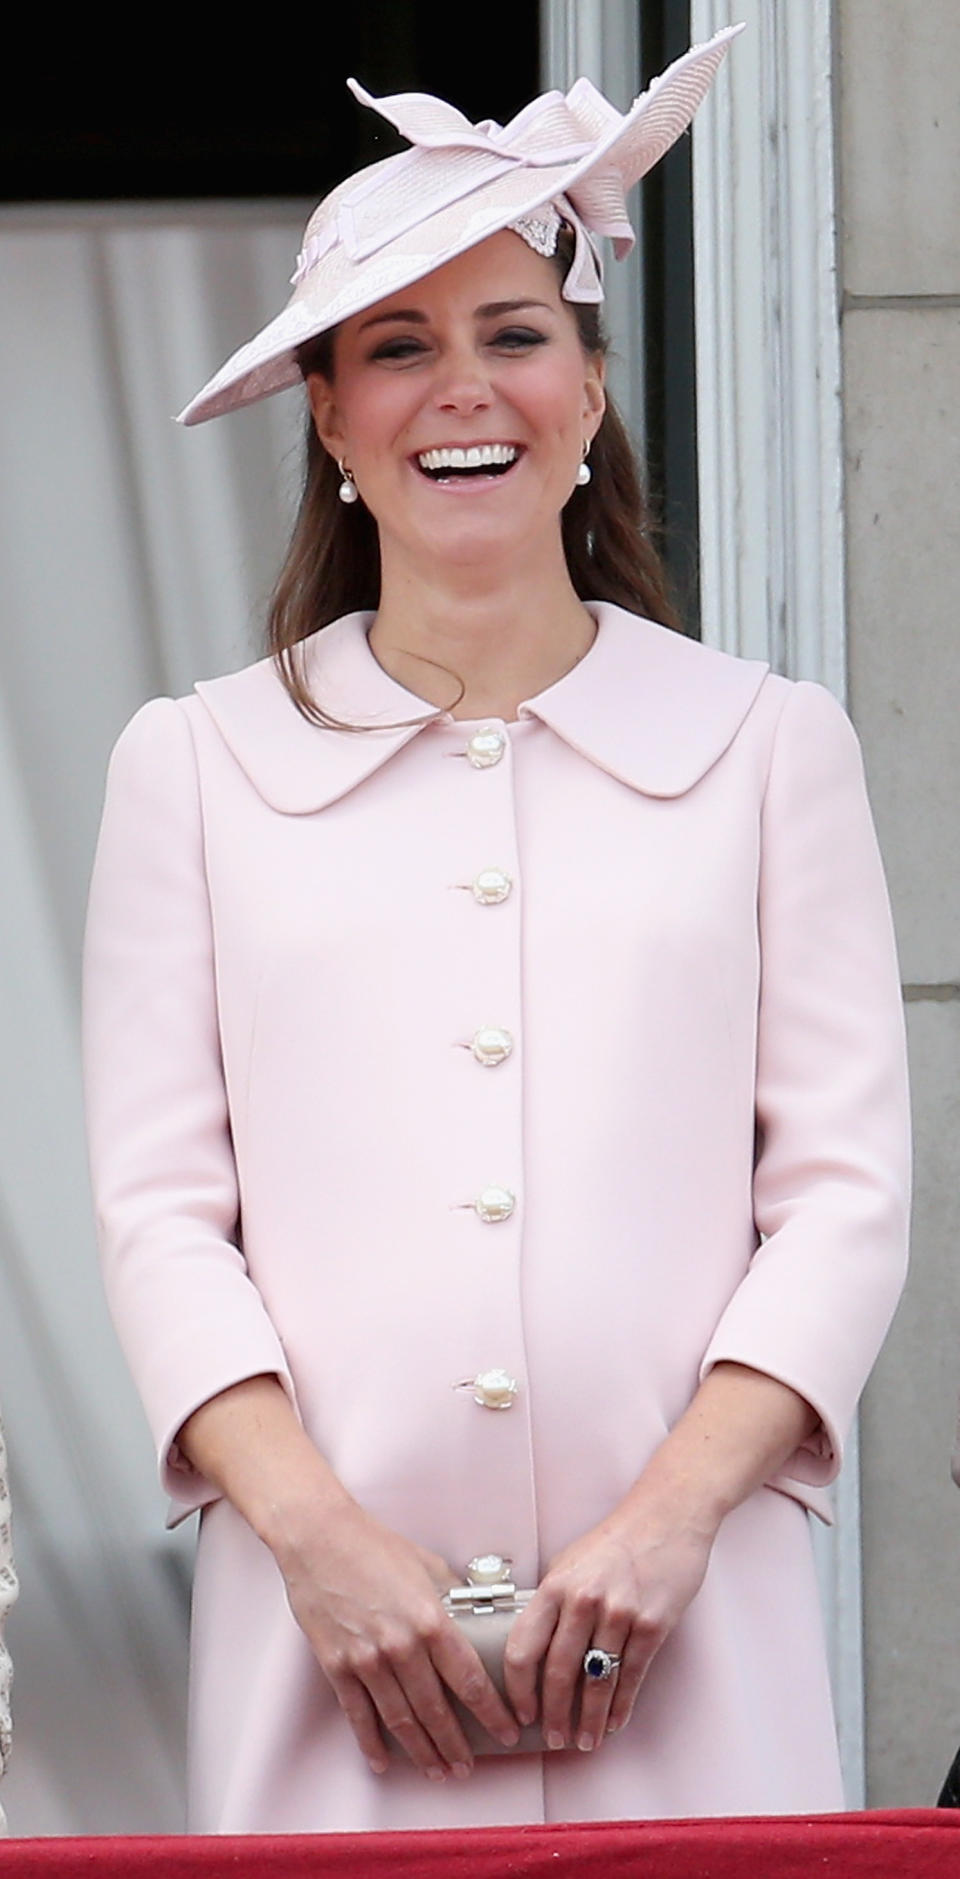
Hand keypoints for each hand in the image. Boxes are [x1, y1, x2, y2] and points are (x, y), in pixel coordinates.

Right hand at [276, 1499, 519, 1777]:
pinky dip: (372, 1744)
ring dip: (422, 1752)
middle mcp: (402, 1647)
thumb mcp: (428, 1565)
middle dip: (456, 1745)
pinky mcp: (337, 1666)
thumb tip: (473, 1619)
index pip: (470, 1680)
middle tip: (468, 1766)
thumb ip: (453, 1598)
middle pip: (436, 1711)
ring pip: (401, 1721)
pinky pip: (359, 1716)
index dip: (492, 1713)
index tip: (506, 1731)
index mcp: (430, 1621)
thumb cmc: (373, 1545)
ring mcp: (367, 1661)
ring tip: (437, 1770)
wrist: (319, 1538)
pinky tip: (383, 1762)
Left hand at [503, 1492, 714, 1751]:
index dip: (518, 1690)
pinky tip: (614, 1722)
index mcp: (555, 1586)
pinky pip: (632, 1676)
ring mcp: (619, 1614)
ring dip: (589, 1720)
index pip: (522, 1649)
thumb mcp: (570, 1563)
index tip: (520, 1714)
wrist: (667, 1517)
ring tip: (584, 1741)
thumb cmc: (615, 1542)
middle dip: (553, 1715)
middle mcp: (583, 1601)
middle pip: (558, 1674)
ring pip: (596, 1683)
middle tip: (553, 1739)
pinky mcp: (651, 1625)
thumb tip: (535, 1652)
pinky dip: (621, 1706)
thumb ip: (552, 1604)